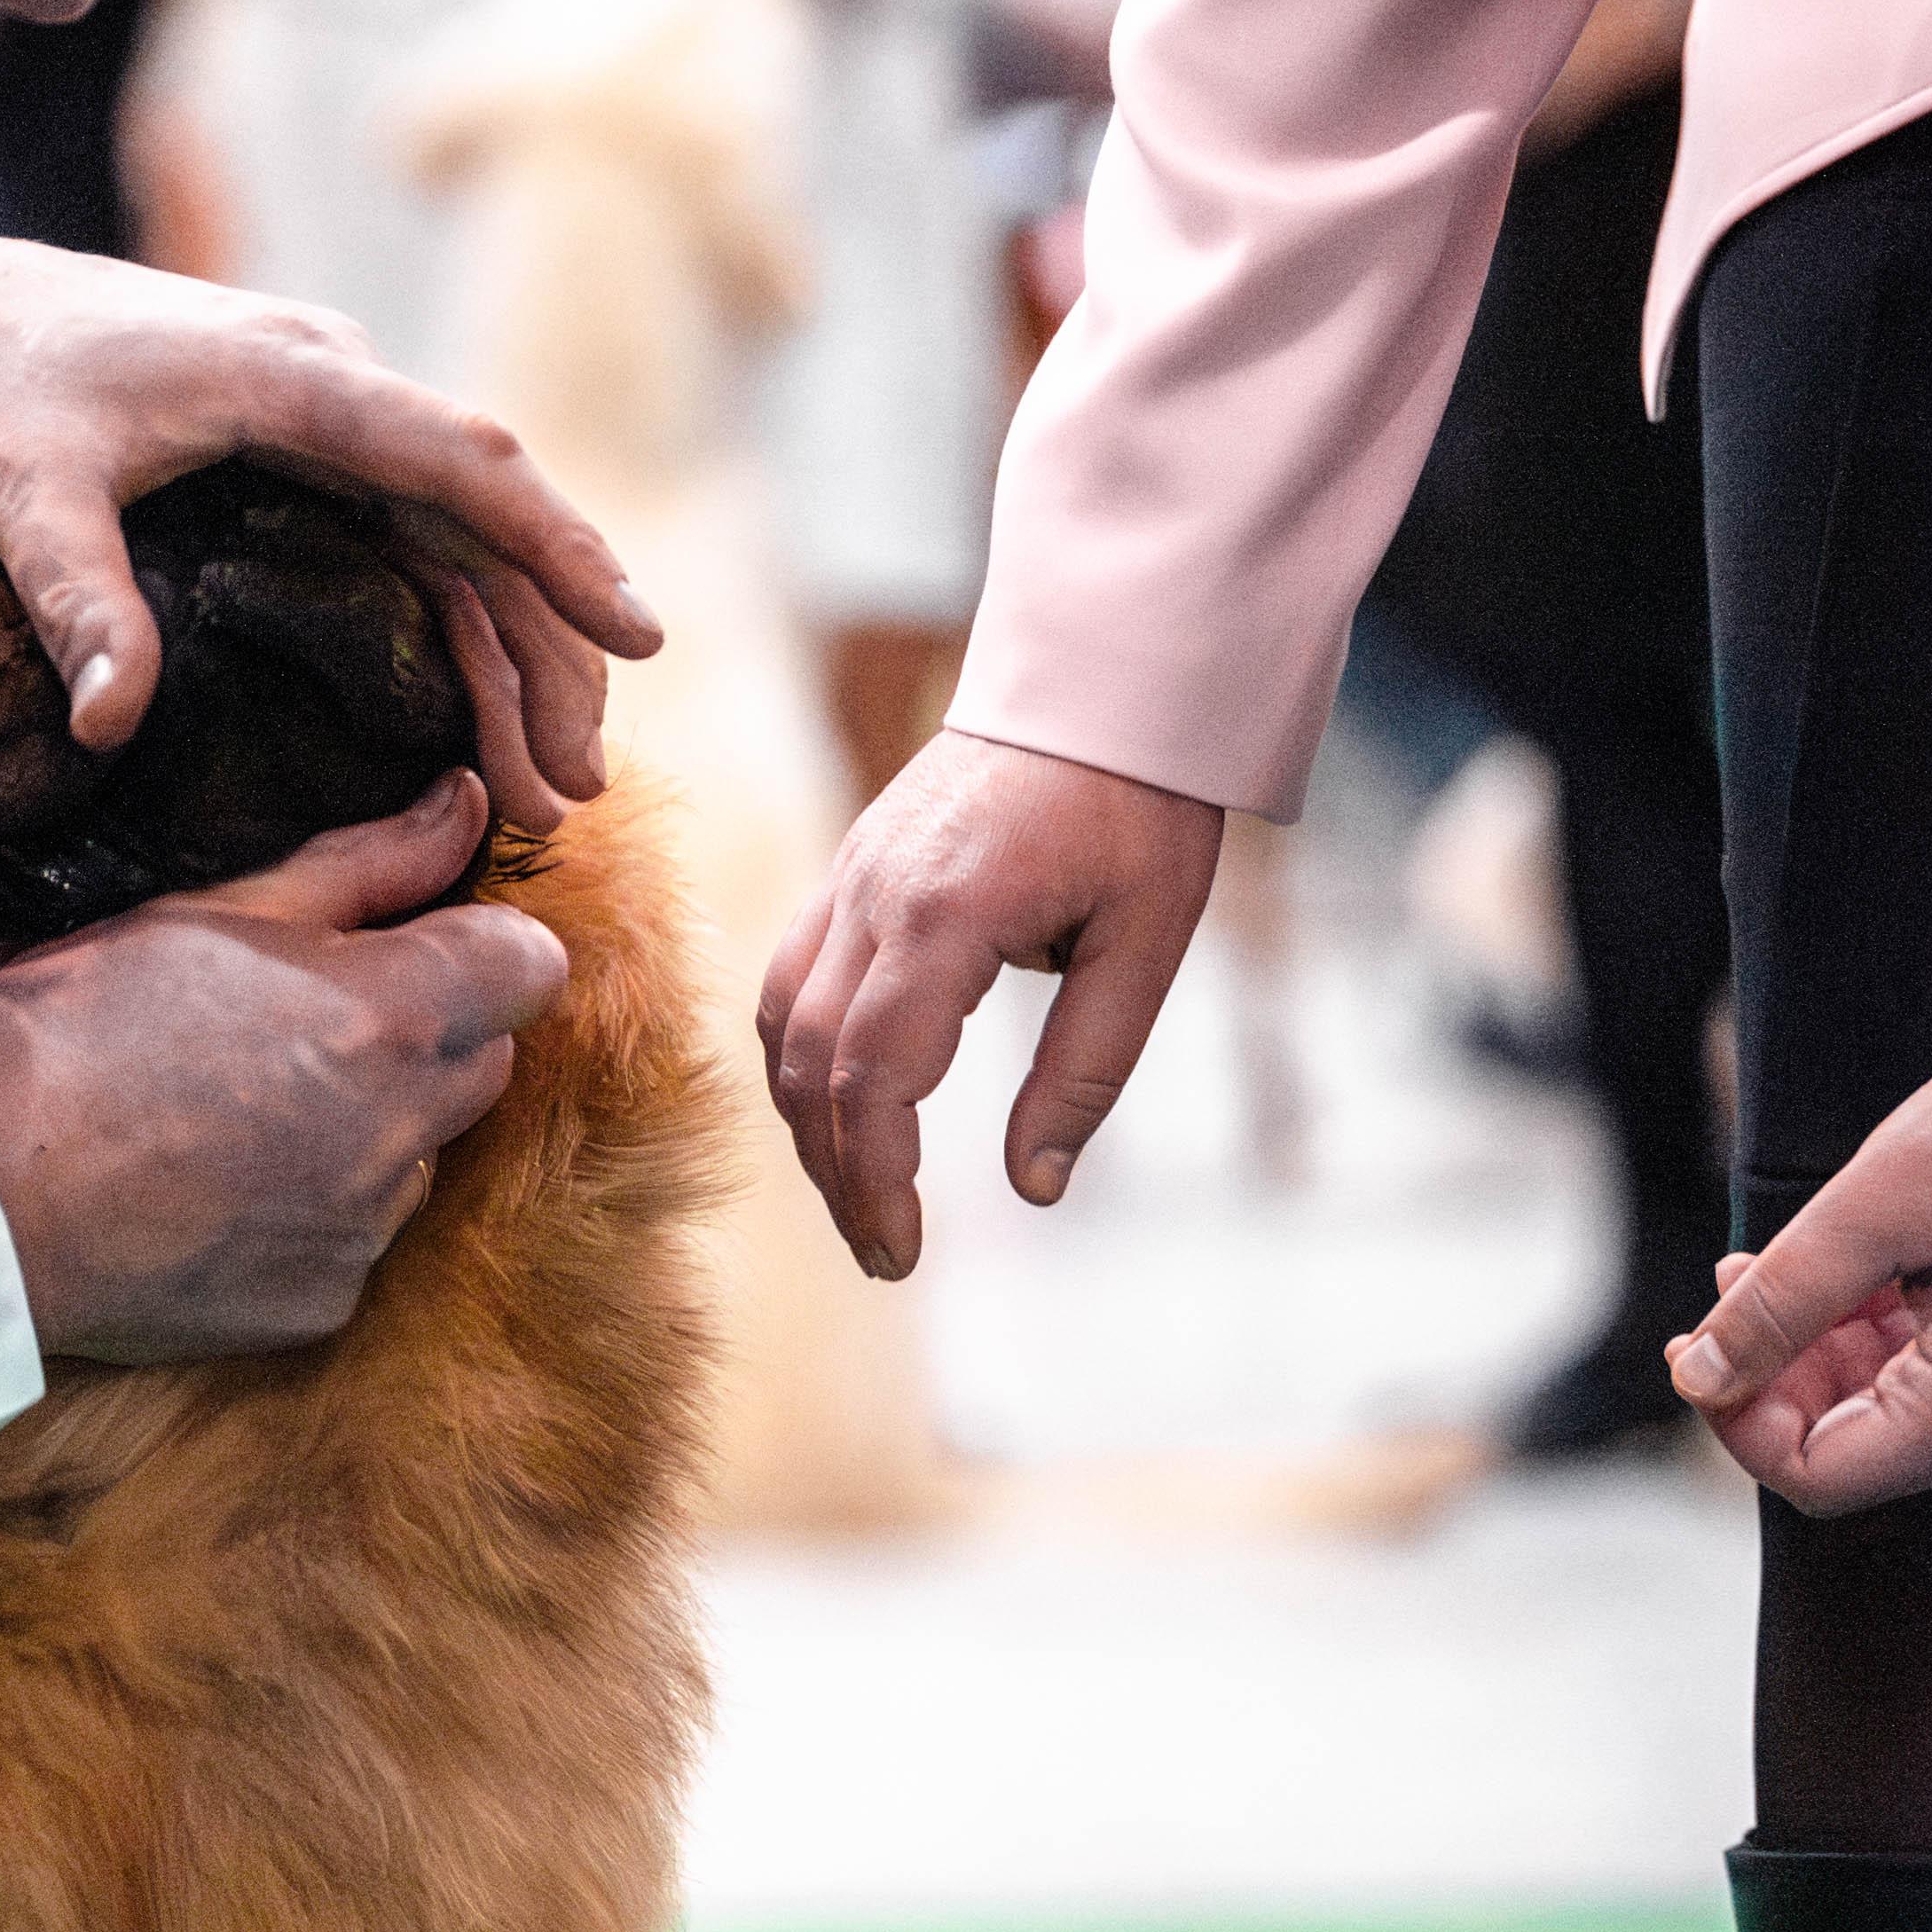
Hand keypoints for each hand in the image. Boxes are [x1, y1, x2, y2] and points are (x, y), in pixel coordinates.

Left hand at [0, 226, 655, 823]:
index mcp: (293, 375)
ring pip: (457, 542)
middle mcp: (334, 387)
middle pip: (485, 519)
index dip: (557, 546)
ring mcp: (324, 422)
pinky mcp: (301, 458)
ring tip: (549, 789)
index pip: (460, 460)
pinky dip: (454, 632)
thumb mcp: (15, 492)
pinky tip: (479, 727)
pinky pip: (411, 545)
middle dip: (547, 652)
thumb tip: (110, 726)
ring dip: (510, 659)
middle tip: (578, 788)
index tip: (637, 631)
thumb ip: (74, 601)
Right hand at [0, 773, 565, 1361]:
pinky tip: (211, 1189)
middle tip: (294, 1021)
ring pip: (416, 1155)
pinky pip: (354, 1240)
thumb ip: (364, 864)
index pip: (532, 965)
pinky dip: (307, 1213)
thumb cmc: (70, 1029)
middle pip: (481, 1062)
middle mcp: (399, 1130)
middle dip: (420, 1033)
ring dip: (364, 1126)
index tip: (412, 946)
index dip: (478, 946)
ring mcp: (364, 1230)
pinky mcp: (322, 1305)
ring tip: (232, 1110)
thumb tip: (467, 803)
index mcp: (387, 1014)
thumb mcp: (210, 913)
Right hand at [758, 728, 1221, 1279]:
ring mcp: (849, 875)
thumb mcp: (1148, 943)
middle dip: (839, 1171)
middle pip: (812, 1062)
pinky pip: (791, 975)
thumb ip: (1086, 1071)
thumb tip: (1034, 1188)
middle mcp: (872, 894)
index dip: (875, 1178)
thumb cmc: (1141, 806)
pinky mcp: (851, 867)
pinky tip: (841, 1102)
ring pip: (783, 1020)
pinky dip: (802, 1054)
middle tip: (887, 1252)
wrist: (1104, 679)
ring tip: (860, 1193)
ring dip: (809, 1119)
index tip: (902, 1251)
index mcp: (944, 914)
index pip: (872, 1075)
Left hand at [1666, 1042, 1931, 1506]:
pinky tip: (1830, 1266)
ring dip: (1806, 1346)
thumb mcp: (1874, 1206)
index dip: (1739, 1425)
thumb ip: (1779, 1301)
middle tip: (1727, 1293)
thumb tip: (1698, 1377)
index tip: (1696, 1353)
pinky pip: (1920, 1365)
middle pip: (1846, 1445)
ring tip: (1763, 1267)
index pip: (1821, 1477)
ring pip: (1877, 1404)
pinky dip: (1858, 1325)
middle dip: (1769, 1377)